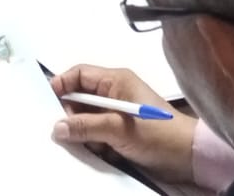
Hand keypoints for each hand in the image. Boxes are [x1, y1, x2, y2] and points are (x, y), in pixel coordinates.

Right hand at [49, 66, 196, 182]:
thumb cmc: (159, 135)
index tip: (46, 101)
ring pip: (86, 120)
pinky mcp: (119, 132)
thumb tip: (57, 127)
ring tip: (96, 146)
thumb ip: (87, 126)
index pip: (79, 74)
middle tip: (66, 133)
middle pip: (79, 99)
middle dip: (72, 117)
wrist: (187, 157)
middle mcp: (114, 94)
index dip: (61, 85)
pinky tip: (104, 153)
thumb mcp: (120, 129)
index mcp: (116, 81)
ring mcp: (116, 113)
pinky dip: (95, 144)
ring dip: (85, 134)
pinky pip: (95, 135)